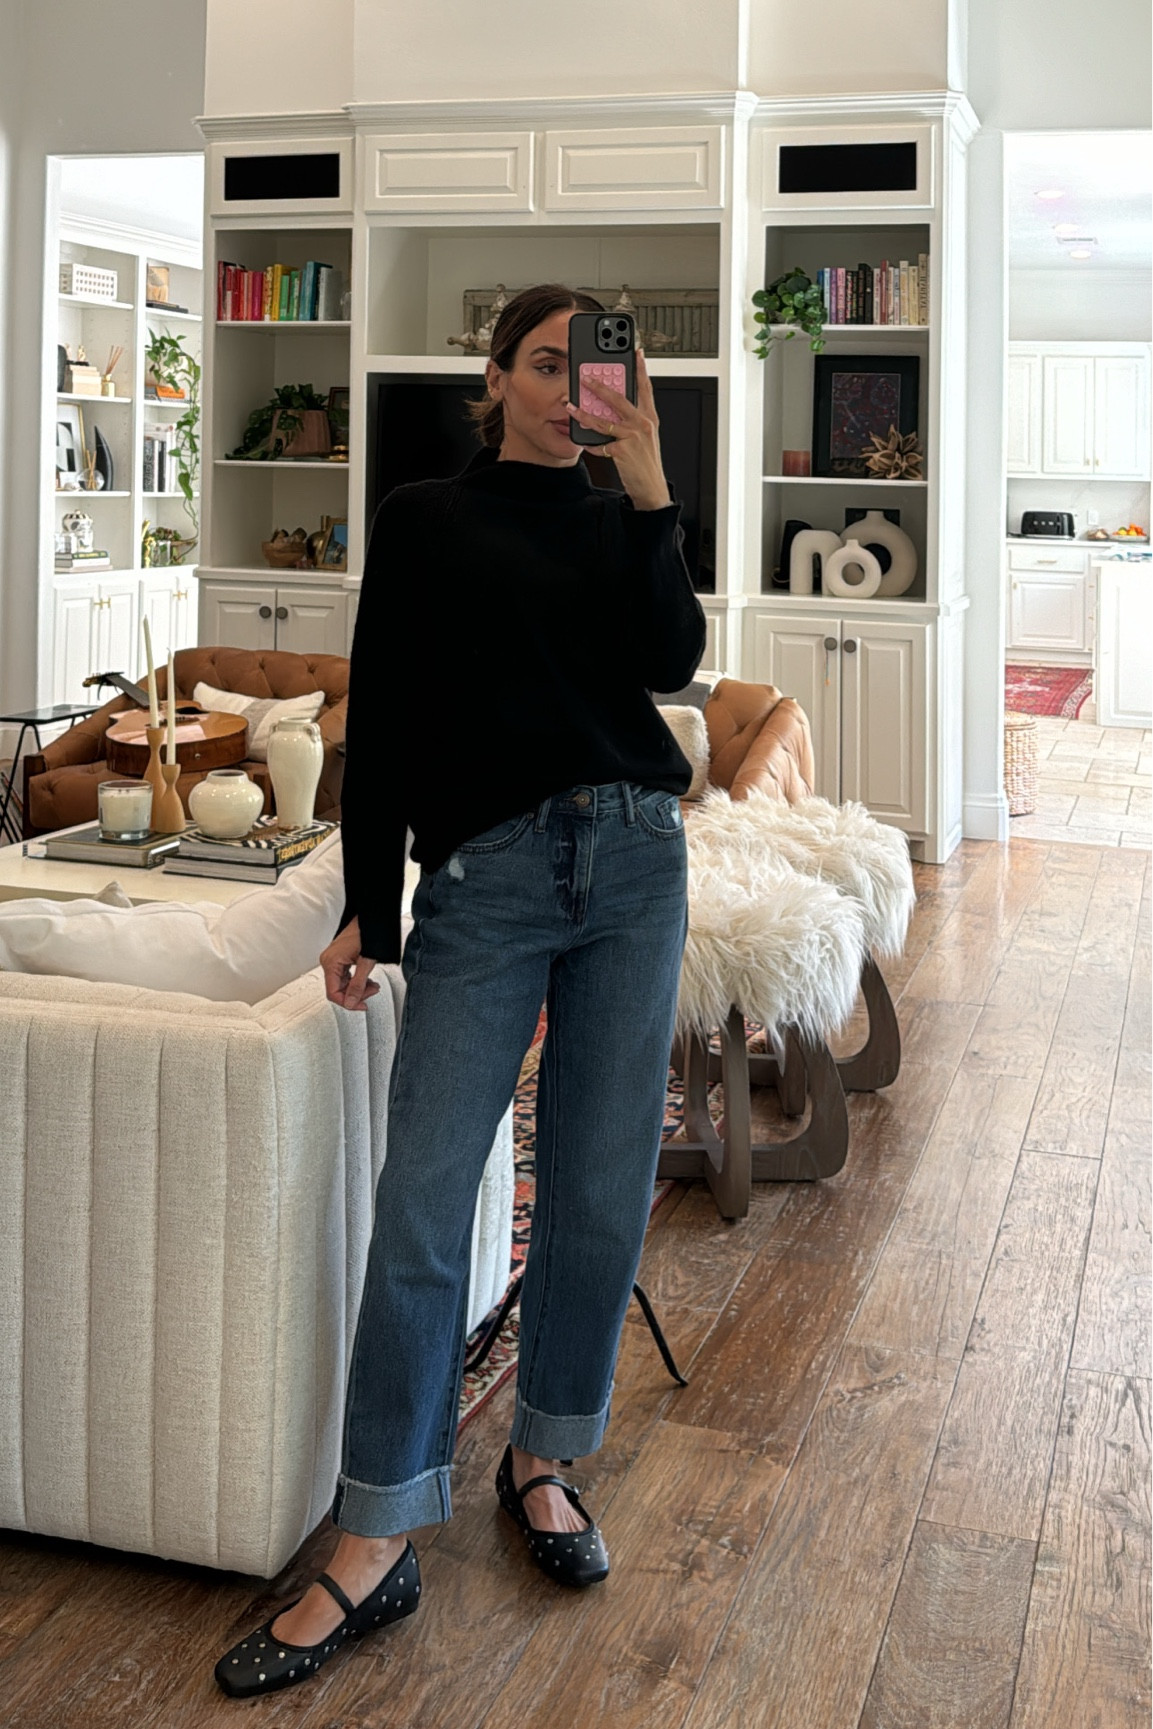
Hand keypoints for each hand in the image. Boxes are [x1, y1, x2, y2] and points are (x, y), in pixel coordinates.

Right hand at [321, 917, 380, 1010]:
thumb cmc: (367, 933)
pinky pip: (345, 976)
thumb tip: (351, 1002)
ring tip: (372, 986)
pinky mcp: (339, 958)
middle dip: (356, 994)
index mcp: (331, 962)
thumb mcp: (366, 962)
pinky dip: (357, 980)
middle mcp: (328, 961)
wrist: (371, 918)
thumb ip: (358, 985)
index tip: (361, 1005)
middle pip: (338, 989)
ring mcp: (333, 959)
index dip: (348, 1002)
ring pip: (343, 984)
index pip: (333, 993)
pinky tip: (367, 980)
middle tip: (372, 991)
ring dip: (358, 988)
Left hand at [566, 348, 670, 510]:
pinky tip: (582, 440)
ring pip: (604, 420)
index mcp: (649, 417)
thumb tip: (611, 408)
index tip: (636, 352)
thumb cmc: (645, 463)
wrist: (652, 488)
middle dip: (600, 386)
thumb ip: (632, 420)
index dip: (640, 369)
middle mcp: (643, 424)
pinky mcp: (622, 451)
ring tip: (571, 406)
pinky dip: (590, 443)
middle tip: (586, 376)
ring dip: (584, 412)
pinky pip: (600, 444)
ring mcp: (633, 437)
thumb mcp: (644, 437)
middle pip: (619, 398)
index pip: (645, 388)